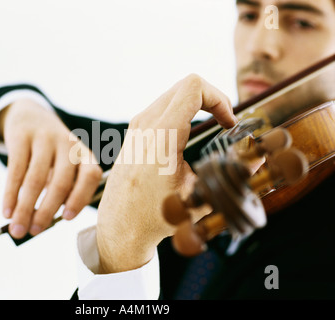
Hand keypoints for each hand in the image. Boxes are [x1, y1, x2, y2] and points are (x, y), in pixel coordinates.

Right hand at [0, 98, 102, 238]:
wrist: (30, 115)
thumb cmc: (51, 153)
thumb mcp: (63, 165)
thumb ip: (59, 191)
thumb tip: (41, 224)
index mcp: (84, 154)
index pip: (90, 176)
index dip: (80, 198)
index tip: (65, 218)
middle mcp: (68, 145)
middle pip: (61, 182)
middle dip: (47, 211)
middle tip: (35, 232)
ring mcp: (45, 138)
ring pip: (35, 179)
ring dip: (25, 208)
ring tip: (17, 229)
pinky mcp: (22, 137)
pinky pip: (15, 170)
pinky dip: (10, 194)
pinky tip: (6, 211)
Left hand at [96, 74, 236, 272]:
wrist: (120, 225)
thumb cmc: (155, 215)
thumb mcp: (198, 198)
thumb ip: (232, 176)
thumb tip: (259, 158)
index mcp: (162, 136)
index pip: (193, 88)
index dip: (219, 99)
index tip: (229, 122)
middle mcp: (145, 124)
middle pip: (185, 85)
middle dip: (212, 98)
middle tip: (225, 121)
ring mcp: (136, 126)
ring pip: (173, 93)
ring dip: (197, 104)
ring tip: (212, 124)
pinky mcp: (134, 132)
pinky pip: (161, 106)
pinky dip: (181, 110)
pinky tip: (190, 131)